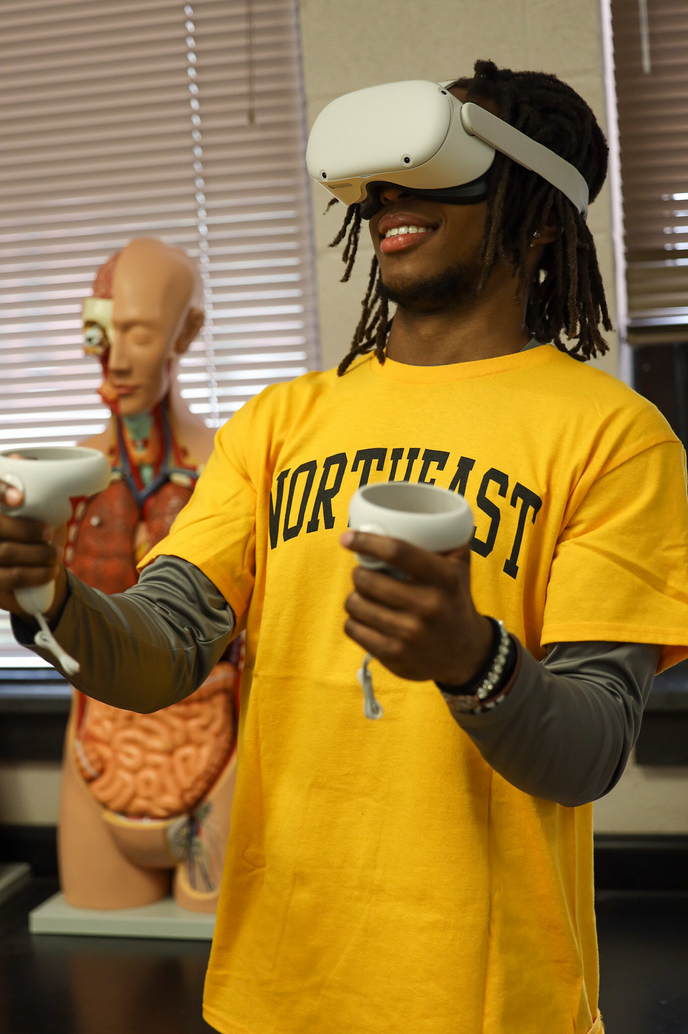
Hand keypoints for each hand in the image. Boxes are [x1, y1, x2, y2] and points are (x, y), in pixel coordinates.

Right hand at [0, 479, 66, 619]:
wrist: (36, 581)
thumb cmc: (32, 538)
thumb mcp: (34, 509)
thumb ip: (27, 483)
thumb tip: (19, 459)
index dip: (0, 490)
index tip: (20, 498)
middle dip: (28, 529)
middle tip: (49, 533)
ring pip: (5, 551)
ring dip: (39, 552)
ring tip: (55, 553)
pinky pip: (13, 576)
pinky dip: (38, 572)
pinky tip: (50, 570)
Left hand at [341, 529, 492, 684]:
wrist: (467, 654)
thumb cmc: (454, 600)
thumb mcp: (459, 568)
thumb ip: (442, 540)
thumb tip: (401, 516)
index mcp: (445, 578)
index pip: (397, 551)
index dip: (366, 541)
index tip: (348, 537)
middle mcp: (429, 606)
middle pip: (367, 579)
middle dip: (359, 573)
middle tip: (366, 574)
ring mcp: (410, 634)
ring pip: (355, 604)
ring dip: (355, 597)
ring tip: (367, 597)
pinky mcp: (394, 655)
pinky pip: (353, 628)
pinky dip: (354, 621)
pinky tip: (367, 619)